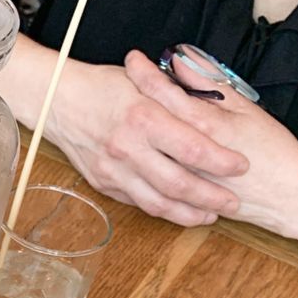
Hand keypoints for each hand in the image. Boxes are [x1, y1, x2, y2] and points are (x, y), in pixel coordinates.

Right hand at [47, 60, 249, 226]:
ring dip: (188, 213)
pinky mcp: (103, 183)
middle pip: (178, 184)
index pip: (193, 148)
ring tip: (210, 215)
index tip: (241, 166)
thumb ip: (177, 97)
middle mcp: (127, 148)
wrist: (56, 101)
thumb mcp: (144, 82)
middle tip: (233, 203)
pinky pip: (138, 202)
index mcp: (143, 117)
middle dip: (211, 198)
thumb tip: (214, 108)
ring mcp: (113, 170)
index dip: (221, 161)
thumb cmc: (102, 86)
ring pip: (157, 203)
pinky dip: (162, 210)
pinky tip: (179, 210)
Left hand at [124, 51, 297, 239]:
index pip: (166, 93)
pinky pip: (151, 186)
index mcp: (206, 125)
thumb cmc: (271, 151)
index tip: (133, 60)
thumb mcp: (246, 112)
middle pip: (149, 121)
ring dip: (133, 134)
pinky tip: (136, 155)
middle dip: (132, 98)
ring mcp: (182, 177)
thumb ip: (212, 88)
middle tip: (119, 79)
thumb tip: (186, 61)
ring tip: (125, 115)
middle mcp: (188, 153)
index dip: (146, 74)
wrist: (287, 194)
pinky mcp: (181, 199)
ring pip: (145, 155)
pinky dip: (140, 167)